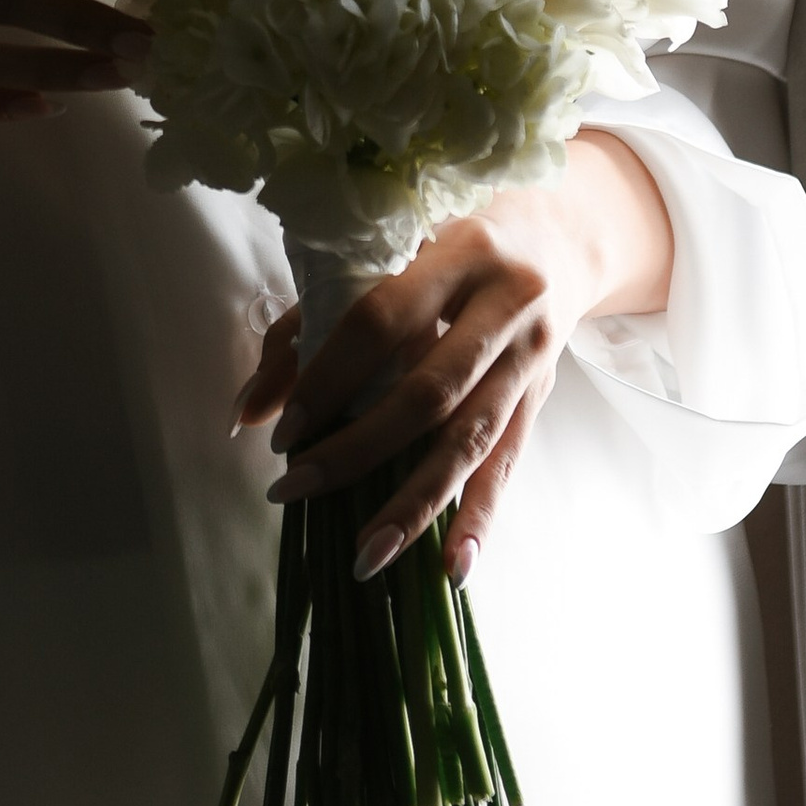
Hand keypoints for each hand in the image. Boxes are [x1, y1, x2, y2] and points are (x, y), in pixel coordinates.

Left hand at [231, 132, 673, 583]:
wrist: (558, 237)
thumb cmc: (448, 242)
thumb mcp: (386, 255)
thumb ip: (310, 323)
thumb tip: (248, 413)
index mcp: (457, 251)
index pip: (383, 320)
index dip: (330, 377)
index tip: (284, 429)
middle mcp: (504, 305)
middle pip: (428, 392)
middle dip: (357, 450)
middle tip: (295, 489)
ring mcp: (530, 357)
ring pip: (469, 440)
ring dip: (414, 503)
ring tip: (364, 555)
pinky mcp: (541, 399)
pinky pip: (507, 465)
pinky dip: (479, 518)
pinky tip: (452, 567)